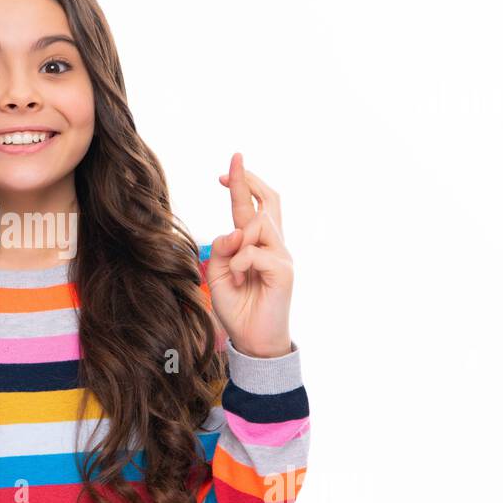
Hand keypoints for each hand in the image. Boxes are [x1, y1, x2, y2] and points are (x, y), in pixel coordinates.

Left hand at [205, 152, 294, 357]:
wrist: (253, 339)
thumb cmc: (237, 308)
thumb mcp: (218, 275)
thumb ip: (220, 249)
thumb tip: (234, 232)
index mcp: (255, 245)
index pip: (251, 207)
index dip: (242, 185)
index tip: (227, 168)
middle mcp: (273, 245)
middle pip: (269, 201)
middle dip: (249, 180)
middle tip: (234, 163)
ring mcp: (282, 256)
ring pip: (258, 224)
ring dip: (237, 242)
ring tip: (236, 271)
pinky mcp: (284, 269)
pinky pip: (254, 251)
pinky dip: (240, 262)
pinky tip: (241, 279)